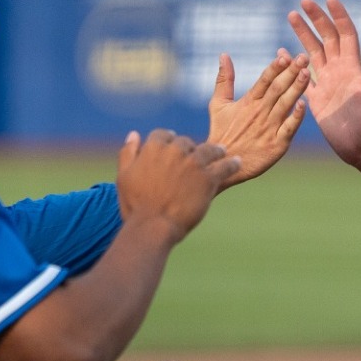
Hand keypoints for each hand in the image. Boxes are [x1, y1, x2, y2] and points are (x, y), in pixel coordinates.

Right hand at [116, 129, 239, 241]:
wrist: (153, 226)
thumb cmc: (135, 205)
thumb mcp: (124, 176)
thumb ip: (129, 152)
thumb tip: (134, 134)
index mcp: (154, 147)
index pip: (164, 135)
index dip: (168, 140)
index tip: (172, 147)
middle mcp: (175, 151)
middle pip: (187, 142)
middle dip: (190, 149)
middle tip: (195, 157)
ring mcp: (194, 164)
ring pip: (209, 150)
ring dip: (215, 151)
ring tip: (221, 152)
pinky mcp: (209, 178)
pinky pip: (225, 166)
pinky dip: (232, 164)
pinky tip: (236, 163)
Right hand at [206, 49, 310, 188]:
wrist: (222, 163)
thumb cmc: (221, 132)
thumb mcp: (218, 104)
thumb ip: (224, 79)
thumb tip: (224, 54)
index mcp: (248, 102)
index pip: (264, 80)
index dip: (275, 67)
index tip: (285, 55)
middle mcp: (260, 112)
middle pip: (278, 89)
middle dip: (291, 72)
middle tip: (304, 57)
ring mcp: (269, 128)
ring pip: (286, 104)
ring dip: (297, 88)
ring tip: (307, 73)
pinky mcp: (277, 144)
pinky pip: (289, 128)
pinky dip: (296, 117)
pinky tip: (304, 104)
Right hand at [287, 0, 360, 167]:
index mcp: (354, 68)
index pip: (346, 34)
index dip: (339, 16)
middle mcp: (340, 71)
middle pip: (326, 38)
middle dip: (316, 19)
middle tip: (303, 1)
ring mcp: (327, 84)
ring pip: (312, 53)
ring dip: (302, 34)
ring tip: (291, 15)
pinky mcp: (316, 100)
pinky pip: (301, 78)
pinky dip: (291, 64)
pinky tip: (281, 52)